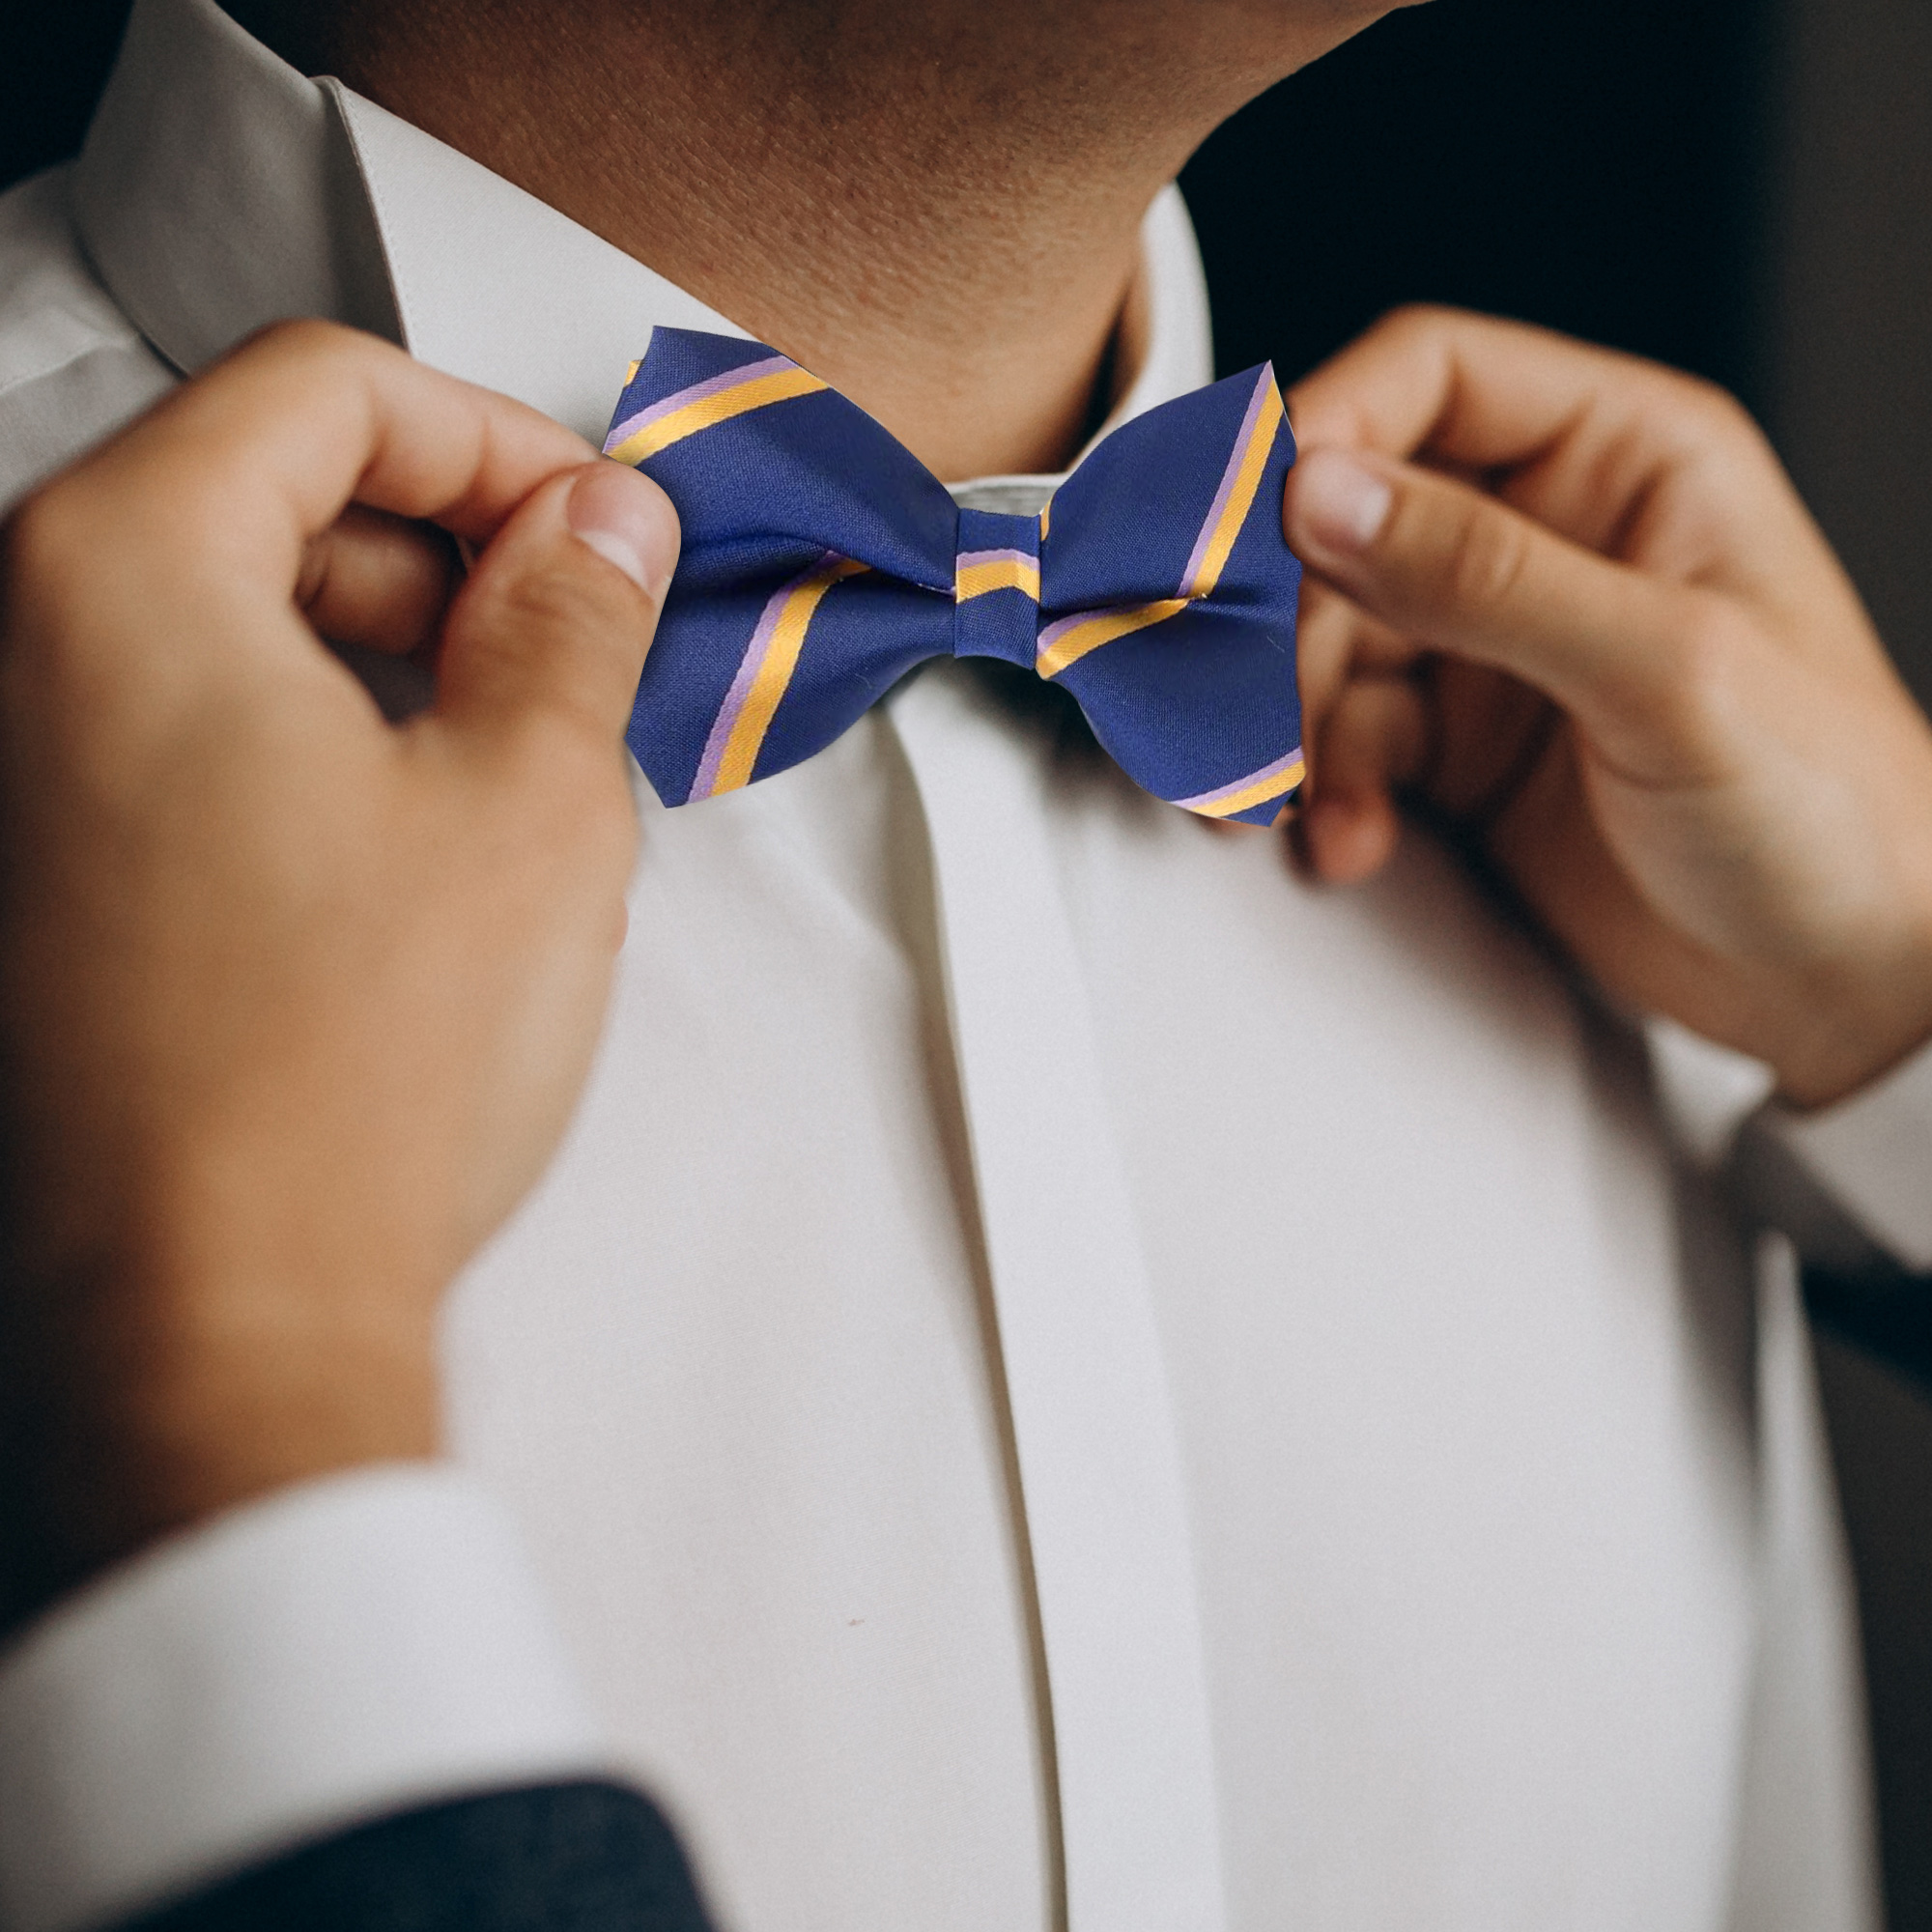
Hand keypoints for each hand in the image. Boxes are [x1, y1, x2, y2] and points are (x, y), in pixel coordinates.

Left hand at [0, 321, 676, 1622]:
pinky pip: (173, 730)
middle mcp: (11, 647)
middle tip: (571, 655)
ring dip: (382, 654)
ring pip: (219, 619)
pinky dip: (302, 739)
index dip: (495, 439)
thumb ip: (573, 618)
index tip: (590, 529)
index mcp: (118, 576)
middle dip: (445, 553)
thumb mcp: (532, 804)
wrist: (211, 1328)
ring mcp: (4, 770)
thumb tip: (601, 525)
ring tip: (500, 775)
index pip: (325, 389)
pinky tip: (401, 853)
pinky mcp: (26, 871)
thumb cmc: (348, 1081)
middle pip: (261, 493)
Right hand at [1281, 306, 1931, 1109]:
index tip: (1238, 521)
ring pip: (1327, 645)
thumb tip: (1321, 492)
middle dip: (1276, 618)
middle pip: (1345, 525)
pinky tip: (1343, 843)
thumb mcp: (1664, 669)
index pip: (1428, 380)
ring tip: (1285, 804)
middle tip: (1226, 693)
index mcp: (1624, 458)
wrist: (1845, 981)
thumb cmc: (1830, 807)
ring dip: (1288, 729)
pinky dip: (1323, 796)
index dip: (1320, 433)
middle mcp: (1548, 536)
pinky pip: (1347, 743)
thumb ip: (1485, 574)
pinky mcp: (1464, 746)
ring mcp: (1497, 646)